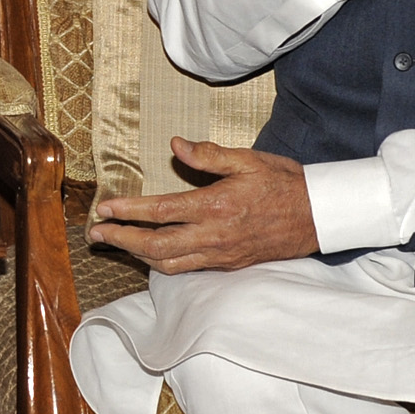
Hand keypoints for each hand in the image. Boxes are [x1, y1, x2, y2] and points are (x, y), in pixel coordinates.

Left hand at [87, 138, 317, 272]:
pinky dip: (162, 263)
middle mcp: (214, 235)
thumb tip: (175, 145)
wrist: (318, 216)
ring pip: (169, 263)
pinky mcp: (228, 264)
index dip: (127, 211)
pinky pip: (187, 268)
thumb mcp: (247, 159)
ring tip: (115, 243)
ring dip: (137, 255)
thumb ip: (208, 155)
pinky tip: (150, 255)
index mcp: (214, 206)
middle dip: (121, 240)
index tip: (104, 208)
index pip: (160, 211)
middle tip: (96, 233)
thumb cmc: (283, 183)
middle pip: (156, 246)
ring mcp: (220, 254)